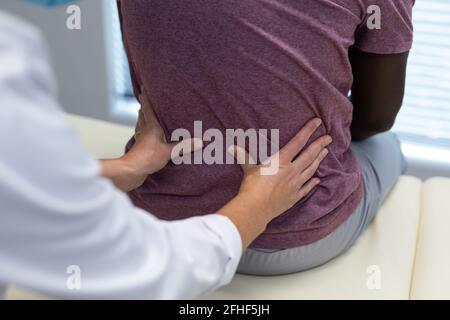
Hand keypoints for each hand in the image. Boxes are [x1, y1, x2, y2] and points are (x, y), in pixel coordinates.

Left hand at [101, 87, 201, 191]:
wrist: (131, 171)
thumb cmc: (147, 158)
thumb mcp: (168, 151)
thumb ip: (184, 146)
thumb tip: (200, 141)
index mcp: (151, 126)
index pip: (148, 108)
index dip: (147, 98)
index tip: (145, 87)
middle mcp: (145, 130)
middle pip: (143, 115)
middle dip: (145, 106)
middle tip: (146, 98)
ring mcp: (141, 140)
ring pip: (142, 125)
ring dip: (143, 118)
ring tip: (146, 113)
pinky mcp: (141, 149)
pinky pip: (142, 136)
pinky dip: (144, 131)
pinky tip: (146, 135)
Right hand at [218, 118, 330, 247]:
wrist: (256, 209)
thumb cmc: (251, 187)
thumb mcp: (248, 169)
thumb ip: (244, 157)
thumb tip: (232, 147)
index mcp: (281, 161)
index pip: (298, 142)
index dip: (308, 131)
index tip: (317, 122)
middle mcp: (292, 171)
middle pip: (310, 155)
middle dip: (320, 145)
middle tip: (329, 138)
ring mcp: (295, 185)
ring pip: (311, 170)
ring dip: (319, 160)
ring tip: (325, 153)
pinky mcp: (294, 197)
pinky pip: (307, 188)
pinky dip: (313, 183)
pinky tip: (318, 180)